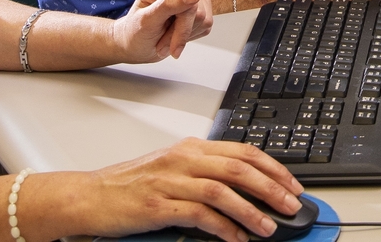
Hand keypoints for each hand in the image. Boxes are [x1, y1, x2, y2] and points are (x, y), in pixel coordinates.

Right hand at [70, 137, 303, 241]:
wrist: (89, 196)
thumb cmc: (129, 186)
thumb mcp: (171, 170)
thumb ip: (204, 174)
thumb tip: (245, 189)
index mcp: (189, 148)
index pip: (242, 151)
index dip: (272, 167)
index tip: (292, 184)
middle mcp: (182, 160)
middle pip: (239, 168)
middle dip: (271, 187)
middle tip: (291, 205)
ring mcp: (170, 182)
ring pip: (223, 191)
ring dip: (251, 211)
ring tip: (268, 227)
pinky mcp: (157, 206)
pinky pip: (199, 215)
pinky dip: (223, 228)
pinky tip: (236, 238)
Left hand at [113, 0, 212, 60]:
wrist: (137, 44)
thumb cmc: (135, 32)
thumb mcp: (147, 20)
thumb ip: (169, 4)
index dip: (181, 25)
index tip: (170, 43)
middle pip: (197, 10)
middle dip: (180, 32)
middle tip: (162, 43)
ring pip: (204, 18)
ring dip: (185, 36)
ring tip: (166, 39)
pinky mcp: (201, 6)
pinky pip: (206, 24)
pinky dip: (191, 36)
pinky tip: (176, 35)